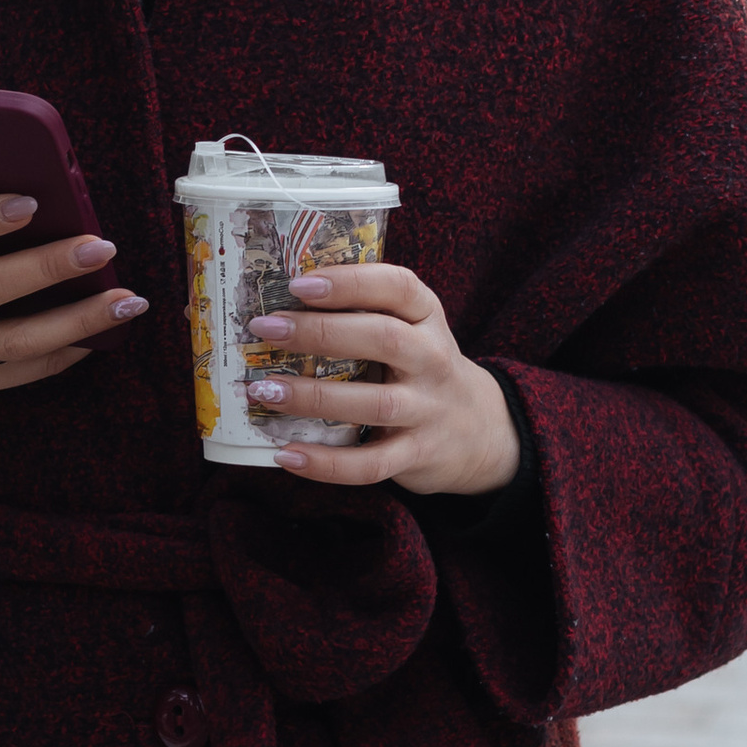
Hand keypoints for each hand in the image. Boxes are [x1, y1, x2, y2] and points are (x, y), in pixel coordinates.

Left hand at [243, 266, 520, 495]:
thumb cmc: (422, 369)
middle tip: (265, 329)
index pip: (398, 288)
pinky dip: (326, 463)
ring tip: (265, 392)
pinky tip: (287, 455)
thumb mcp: (413, 330)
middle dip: (319, 332)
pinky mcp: (417, 454)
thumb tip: (281, 305)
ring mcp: (428, 410)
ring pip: (373, 403)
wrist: (482, 431)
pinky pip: (370, 463)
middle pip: (382, 339)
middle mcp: (433, 359)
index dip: (350, 282)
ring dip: (313, 397)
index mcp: (427, 317)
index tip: (300, 283)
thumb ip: (366, 313)